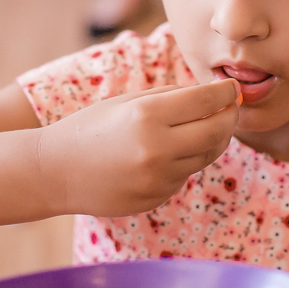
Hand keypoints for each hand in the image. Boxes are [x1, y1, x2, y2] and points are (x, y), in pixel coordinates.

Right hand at [38, 79, 240, 216]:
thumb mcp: (127, 102)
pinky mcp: (156, 197)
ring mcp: (158, 178)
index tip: (233, 89)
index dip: (226, 94)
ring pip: (204, 157)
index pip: (206, 101)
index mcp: (148, 116)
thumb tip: (212, 95)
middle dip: (229, 118)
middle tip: (231, 109)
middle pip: (216, 132)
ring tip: (201, 127)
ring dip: (209, 140)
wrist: (55, 172)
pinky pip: (184, 176)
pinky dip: (185, 162)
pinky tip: (166, 153)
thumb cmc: (90, 128)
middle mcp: (157, 148)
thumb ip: (170, 97)